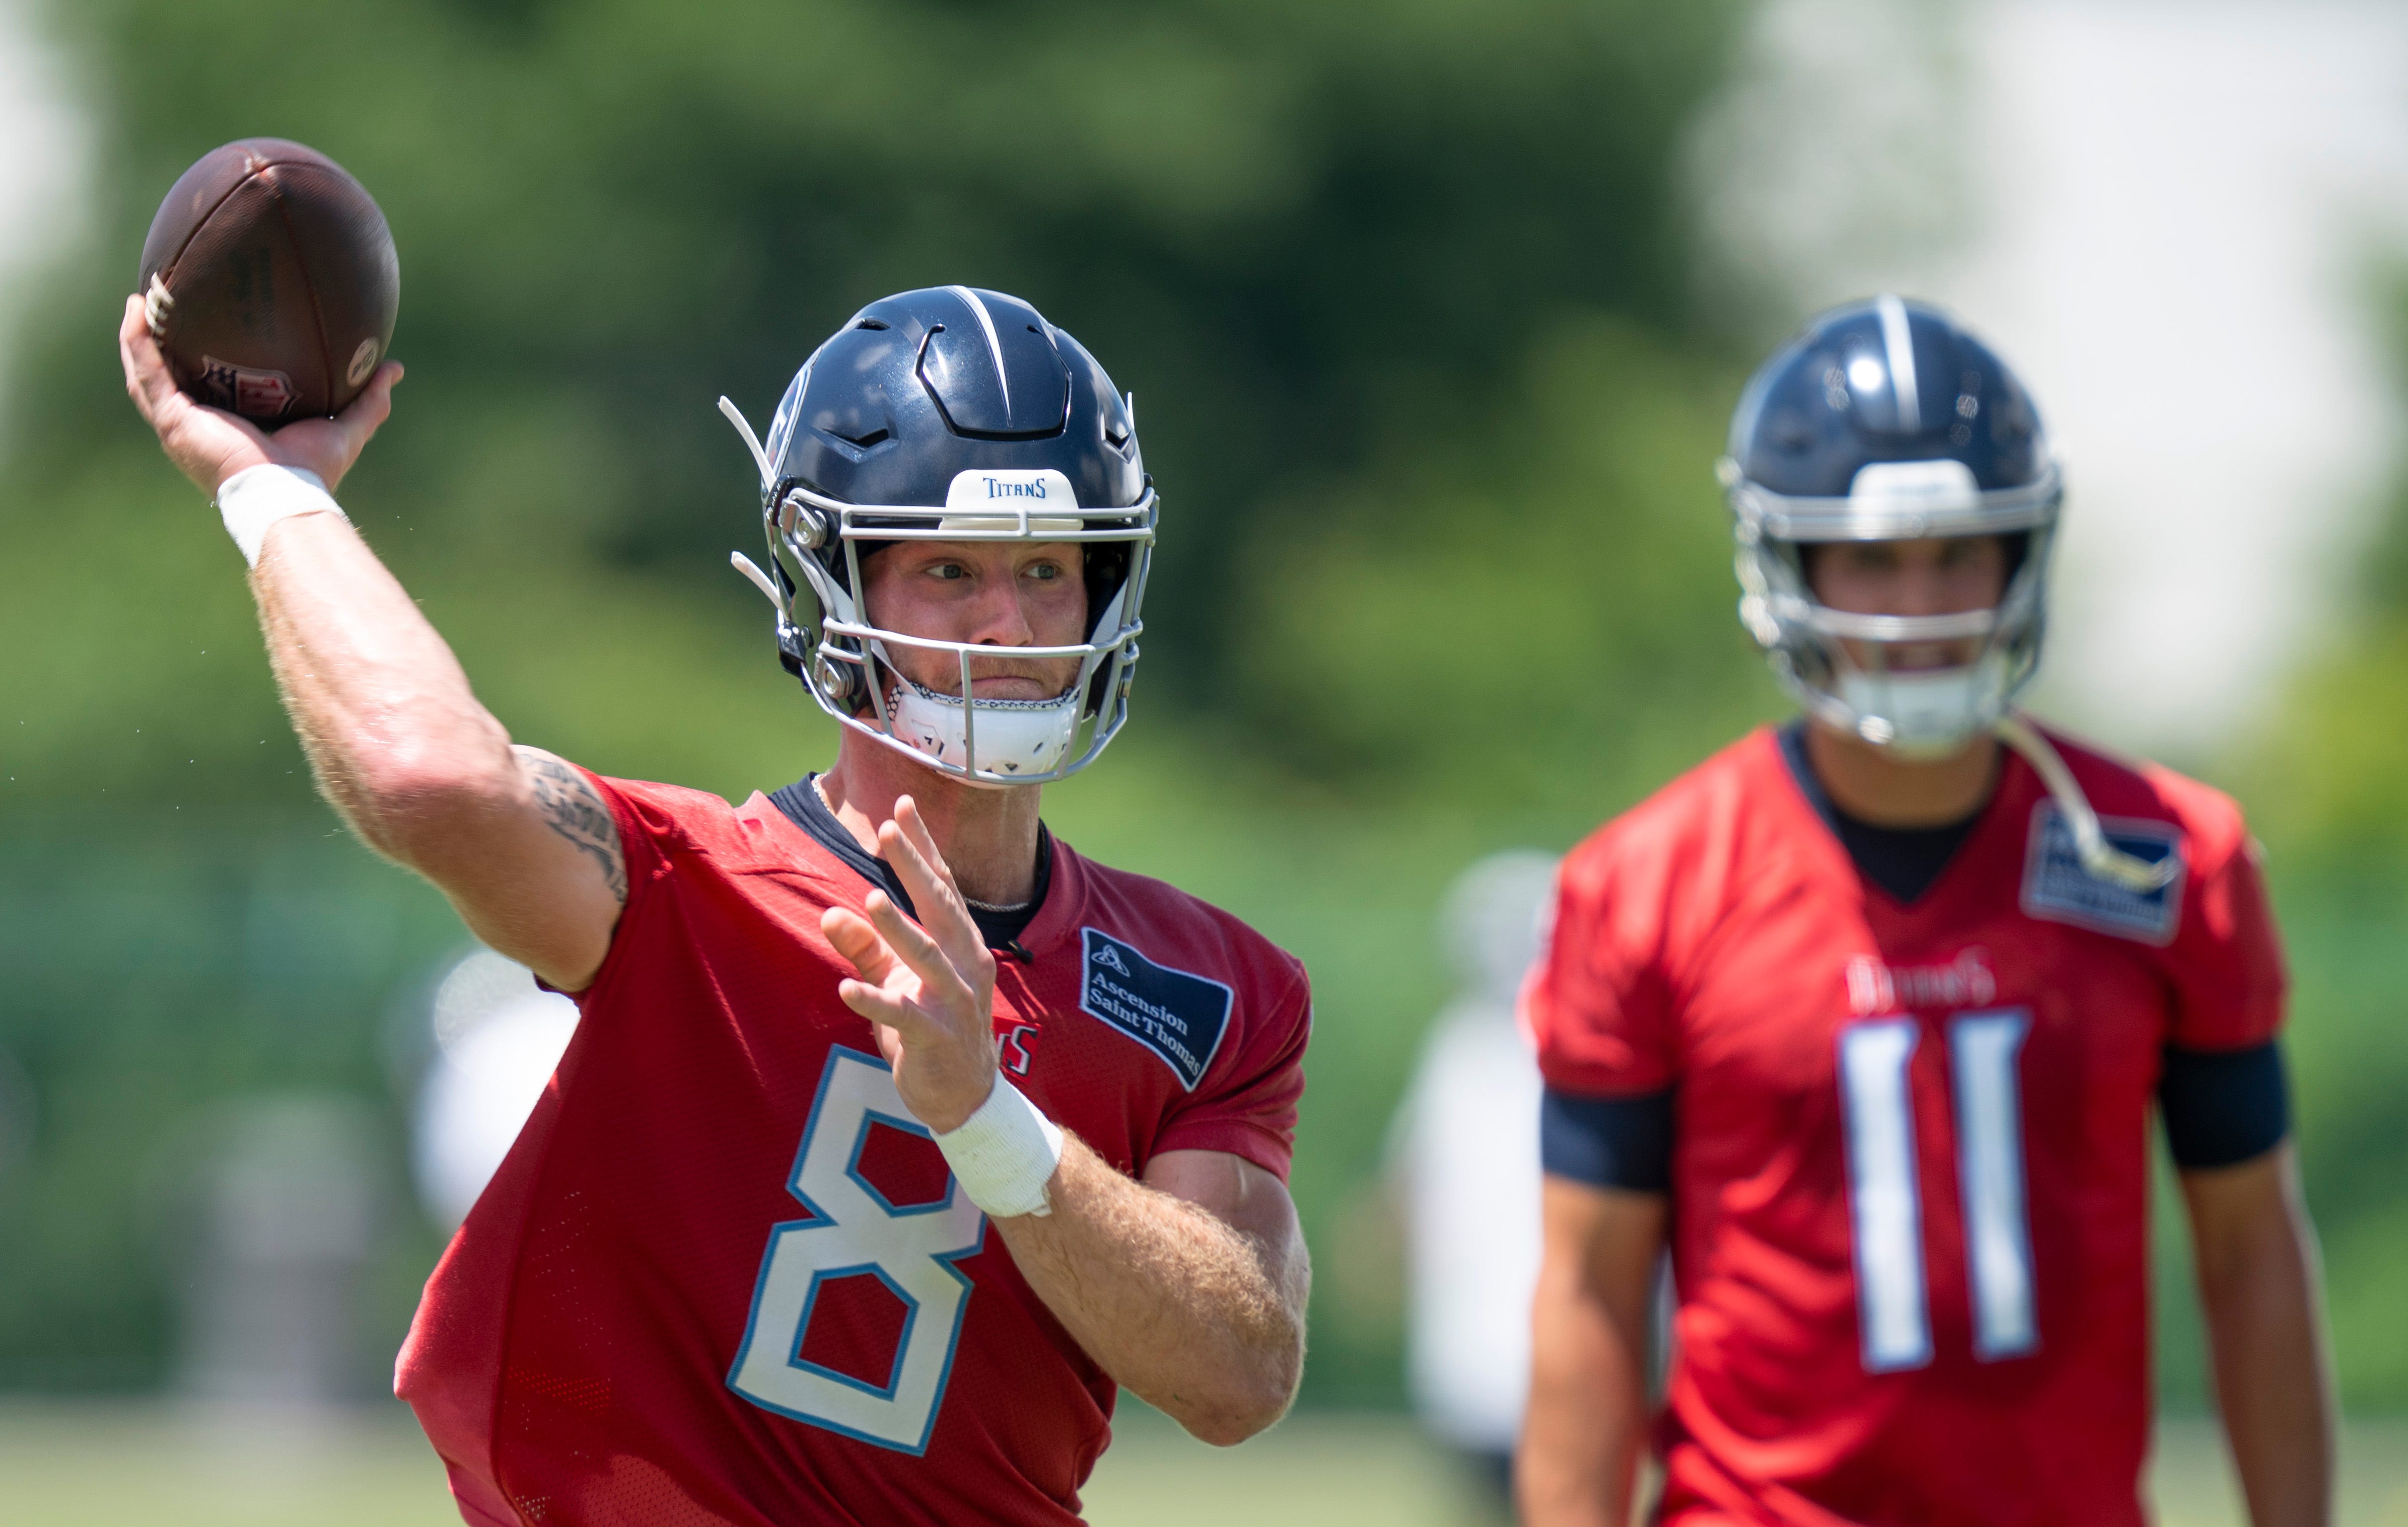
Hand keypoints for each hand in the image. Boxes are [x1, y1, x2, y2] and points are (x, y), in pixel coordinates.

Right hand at [117, 292, 401, 497]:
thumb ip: (368, 399)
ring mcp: (180, 425)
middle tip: (163, 307)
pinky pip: (146, 374)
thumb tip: (393, 367)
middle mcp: (199, 427)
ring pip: (147, 374)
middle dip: (162, 346)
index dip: (202, 361)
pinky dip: (137, 342)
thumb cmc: (314, 471)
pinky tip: (135, 310)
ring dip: (139, 338)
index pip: (209, 389)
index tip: (205, 326)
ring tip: (139, 300)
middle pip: (170, 379)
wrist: (288, 494)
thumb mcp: (346, 427)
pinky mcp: (173, 421)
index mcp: (230, 428)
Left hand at [821, 796, 1001, 1133]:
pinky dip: (875, 1001)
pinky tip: (846, 989)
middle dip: (914, 867)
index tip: (902, 805)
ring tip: (870, 900)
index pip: (942, 884)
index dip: (924, 845)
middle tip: (888, 830)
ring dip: (899, 929)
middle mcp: (966, 964)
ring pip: (927, 957)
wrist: (965, 1097)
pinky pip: (903, 1016)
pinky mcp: (937, 1037)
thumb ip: (866, 947)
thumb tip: (831, 912)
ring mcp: (955, 1001)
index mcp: (960, 943)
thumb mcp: (896, 980)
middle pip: (940, 906)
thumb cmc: (930, 1029)